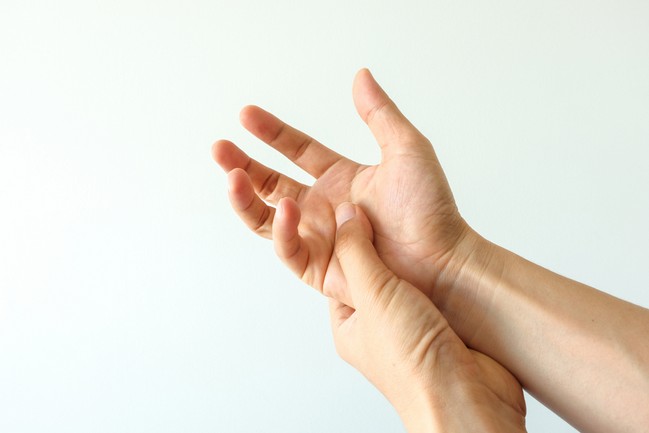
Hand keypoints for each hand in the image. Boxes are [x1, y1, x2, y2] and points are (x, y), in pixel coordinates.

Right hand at [212, 69, 472, 306]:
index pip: (297, 151)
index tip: (246, 115)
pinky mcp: (318, 267)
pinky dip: (280, 228)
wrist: (441, 260)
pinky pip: (288, 247)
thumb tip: (360, 75)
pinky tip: (285, 208)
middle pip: (271, 184)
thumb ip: (379, 113)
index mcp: (342, 178)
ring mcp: (319, 237)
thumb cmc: (430, 209)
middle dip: (243, 165)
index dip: (271, 133)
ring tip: (231, 174)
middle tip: (219, 148)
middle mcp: (324, 206)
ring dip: (245, 197)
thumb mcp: (406, 148)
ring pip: (267, 217)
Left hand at [329, 202, 525, 432]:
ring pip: (404, 277)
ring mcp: (409, 327)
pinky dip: (434, 271)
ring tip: (412, 230)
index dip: (343, 241)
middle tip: (383, 214)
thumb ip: (356, 252)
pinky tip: (440, 257)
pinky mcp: (440, 324)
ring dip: (408, 256)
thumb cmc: (413, 364)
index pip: (338, 272)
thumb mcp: (374, 293)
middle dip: (378, 244)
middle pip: (372, 271)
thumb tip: (344, 216)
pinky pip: (431, 286)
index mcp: (349, 323)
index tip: (352, 211)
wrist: (468, 397)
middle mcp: (377, 326)